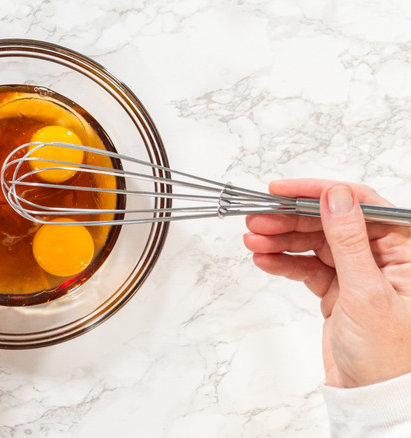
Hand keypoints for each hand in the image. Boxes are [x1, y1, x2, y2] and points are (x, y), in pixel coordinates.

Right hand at [243, 179, 410, 387]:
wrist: (373, 397)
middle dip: (290, 219)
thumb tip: (336, 196)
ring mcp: (357, 273)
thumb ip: (348, 240)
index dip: (319, 192)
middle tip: (257, 219)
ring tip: (253, 241)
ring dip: (281, 240)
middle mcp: (382, 257)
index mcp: (404, 250)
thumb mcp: (366, 291)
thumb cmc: (387, 355)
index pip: (359, 204)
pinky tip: (264, 260)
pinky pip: (306, 267)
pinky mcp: (338, 290)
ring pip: (313, 243)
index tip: (283, 191)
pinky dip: (284, 263)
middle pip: (329, 222)